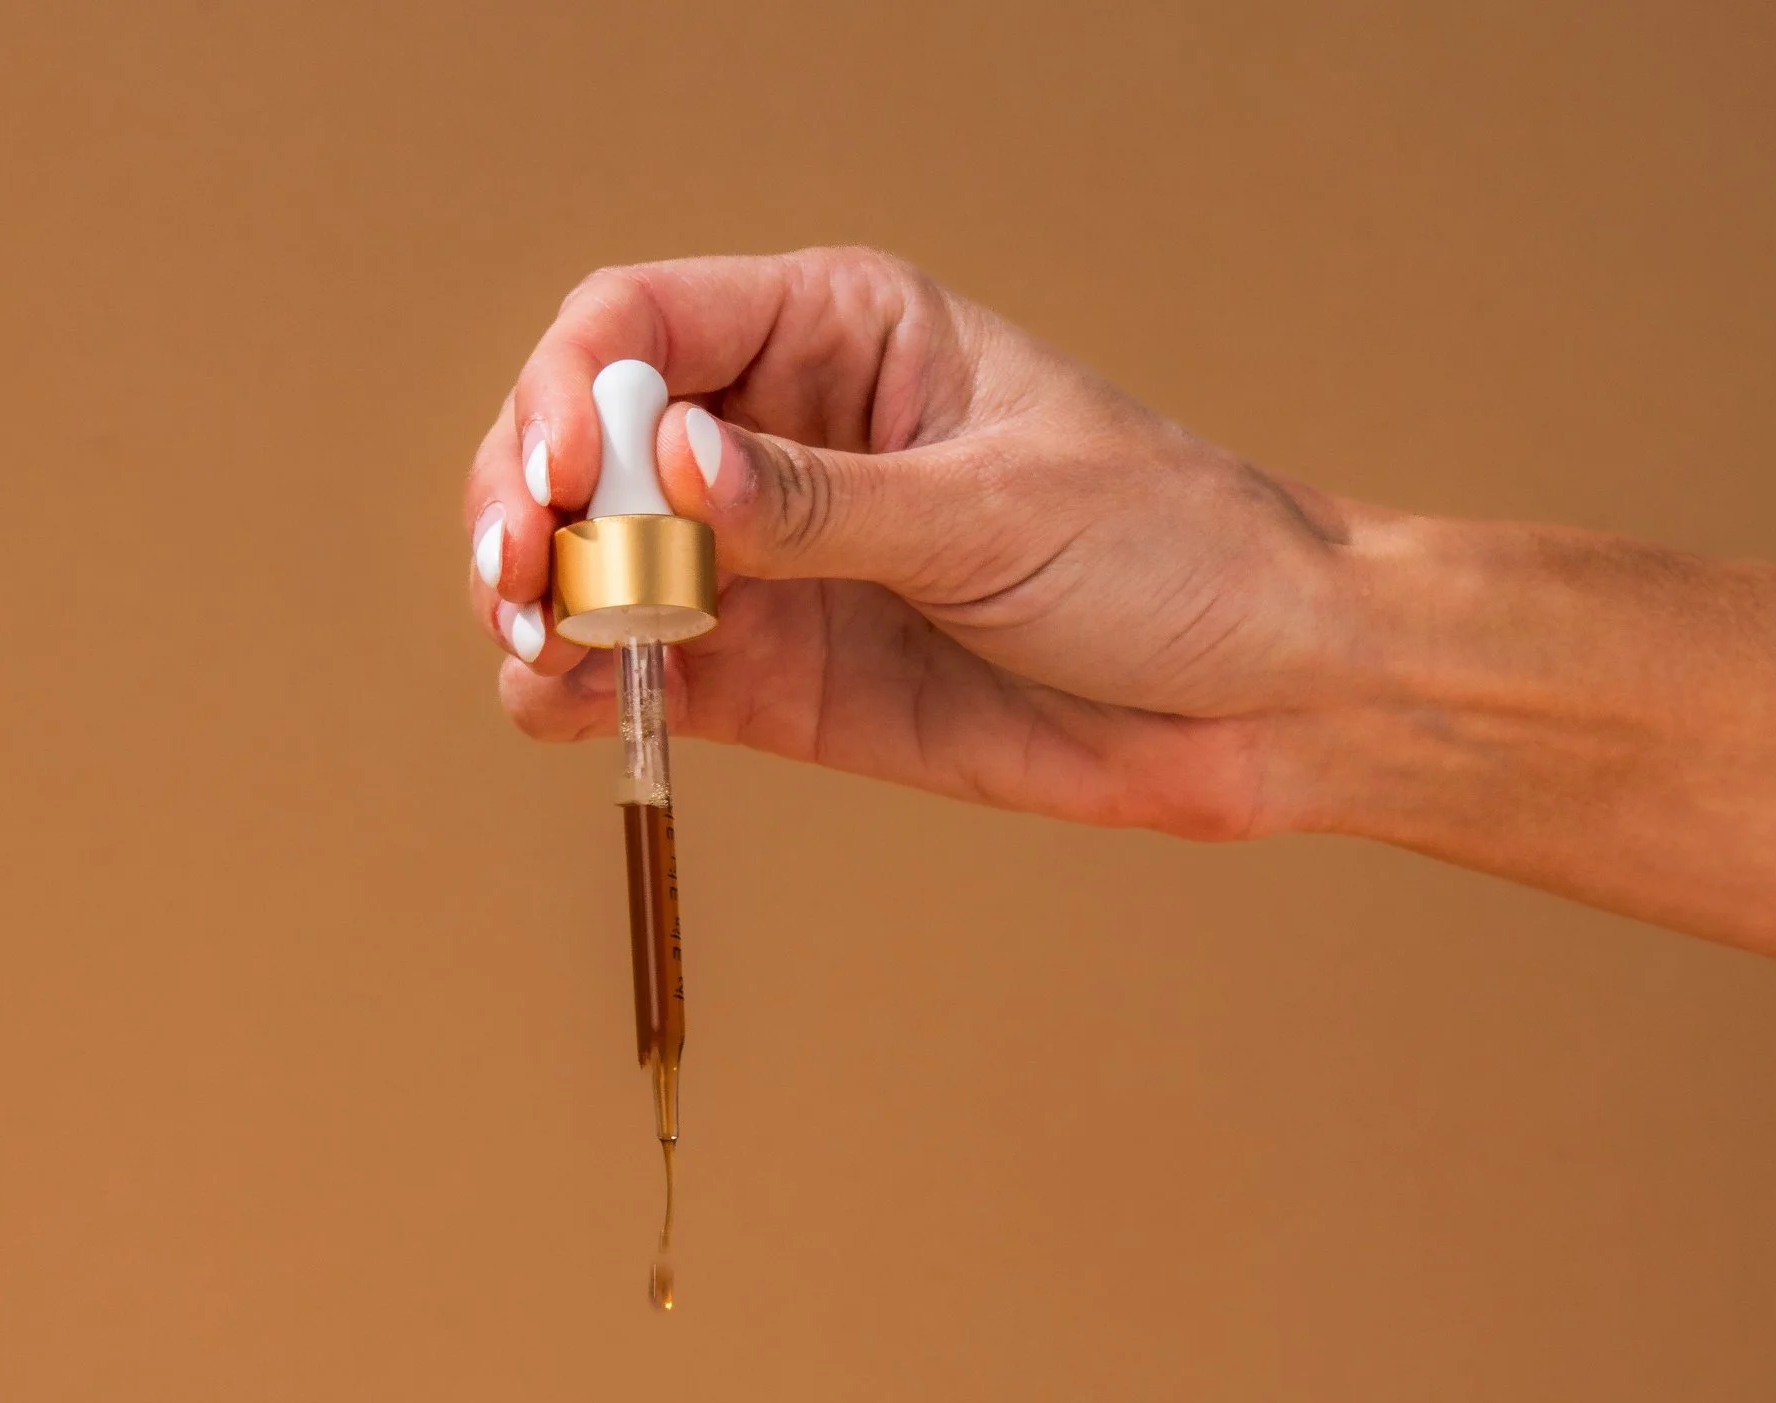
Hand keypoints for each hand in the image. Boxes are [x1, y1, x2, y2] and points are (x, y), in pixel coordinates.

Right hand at [462, 246, 1375, 841]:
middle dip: (528, 501)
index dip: (573, 393)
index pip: (643, 325)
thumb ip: (827, 506)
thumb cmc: (1162, 553)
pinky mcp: (776, 683)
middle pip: (586, 441)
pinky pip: (639, 675)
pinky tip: (563, 705)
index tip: (562, 482)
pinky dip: (578, 691)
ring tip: (538, 651)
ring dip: (536, 601)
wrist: (1257, 699)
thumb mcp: (995, 511)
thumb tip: (678, 472)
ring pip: (593, 562)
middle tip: (519, 582)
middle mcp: (779, 437)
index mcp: (839, 334)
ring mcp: (769, 564)